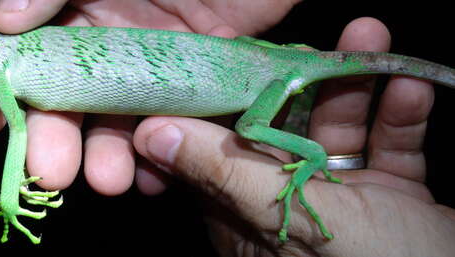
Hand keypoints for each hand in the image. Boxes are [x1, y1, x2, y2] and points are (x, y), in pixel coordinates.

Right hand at [0, 0, 299, 193]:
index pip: (24, 54)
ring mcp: (148, 71)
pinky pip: (168, 130)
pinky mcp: (190, 91)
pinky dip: (160, 156)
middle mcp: (106, 45)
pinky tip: (154, 175)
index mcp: (77, 11)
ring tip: (110, 179)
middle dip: (54, 138)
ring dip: (106, 155)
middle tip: (51, 171)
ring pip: (116, 122)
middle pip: (67, 101)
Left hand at [133, 18, 454, 255]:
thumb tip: (151, 134)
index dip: (227, 103)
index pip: (222, 152)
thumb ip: (223, 173)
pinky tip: (411, 88)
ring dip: (356, 90)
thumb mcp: (285, 216)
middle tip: (313, 44)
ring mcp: (342, 204)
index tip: (233, 58)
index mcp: (249, 219)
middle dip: (302, 86)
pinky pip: (389, 151)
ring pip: (339, 134)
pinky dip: (400, 120)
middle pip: (285, 133)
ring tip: (367, 41)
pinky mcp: (392, 200)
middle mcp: (289, 209)